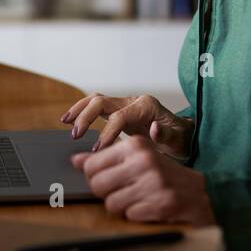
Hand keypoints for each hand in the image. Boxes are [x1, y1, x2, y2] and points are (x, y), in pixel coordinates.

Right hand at [60, 92, 193, 157]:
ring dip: (80, 110)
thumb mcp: (179, 141)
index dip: (107, 133)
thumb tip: (153, 129)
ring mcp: (125, 105)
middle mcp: (133, 102)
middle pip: (102, 102)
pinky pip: (97, 107)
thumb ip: (166, 135)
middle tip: (76, 135)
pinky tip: (70, 120)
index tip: (98, 150)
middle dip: (86, 117)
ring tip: (66, 123)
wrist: (184, 135)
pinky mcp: (119, 111)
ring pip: (96, 100)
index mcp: (146, 107)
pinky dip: (82, 111)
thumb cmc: (181, 139)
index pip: (119, 116)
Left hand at [71, 135, 215, 225]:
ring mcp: (152, 183)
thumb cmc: (165, 175)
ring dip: (121, 206)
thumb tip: (75, 161)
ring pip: (111, 203)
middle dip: (105, 193)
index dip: (94, 177)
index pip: (92, 165)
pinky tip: (148, 207)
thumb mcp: (138, 158)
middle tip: (121, 191)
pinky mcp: (159, 204)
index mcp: (135, 146)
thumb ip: (106, 158)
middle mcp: (143, 161)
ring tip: (136, 199)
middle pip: (97, 185)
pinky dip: (136, 215)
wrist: (201, 193)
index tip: (105, 179)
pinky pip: (129, 215)